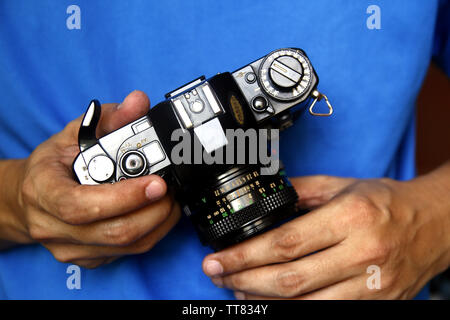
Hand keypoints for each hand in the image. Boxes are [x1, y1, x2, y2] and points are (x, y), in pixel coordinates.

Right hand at [5, 90, 179, 267]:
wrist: (29, 198)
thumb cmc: (52, 165)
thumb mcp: (73, 134)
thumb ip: (108, 117)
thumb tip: (138, 103)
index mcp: (44, 192)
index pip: (83, 206)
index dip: (125, 197)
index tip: (157, 182)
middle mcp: (53, 227)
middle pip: (113, 232)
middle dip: (153, 211)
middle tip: (170, 190)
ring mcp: (70, 248)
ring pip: (126, 246)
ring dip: (158, 223)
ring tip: (168, 199)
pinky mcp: (88, 259)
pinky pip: (128, 253)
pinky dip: (151, 233)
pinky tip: (155, 213)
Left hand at [202, 174, 449, 298]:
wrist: (434, 224)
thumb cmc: (387, 202)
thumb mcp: (342, 185)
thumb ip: (300, 190)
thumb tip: (264, 196)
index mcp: (350, 217)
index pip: (286, 243)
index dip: (245, 255)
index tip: (218, 259)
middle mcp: (362, 252)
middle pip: (290, 279)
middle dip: (245, 281)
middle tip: (218, 276)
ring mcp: (371, 284)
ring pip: (306, 304)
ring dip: (264, 301)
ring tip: (238, 291)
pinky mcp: (378, 304)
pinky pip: (327, 314)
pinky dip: (294, 310)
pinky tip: (273, 302)